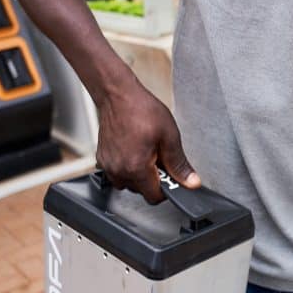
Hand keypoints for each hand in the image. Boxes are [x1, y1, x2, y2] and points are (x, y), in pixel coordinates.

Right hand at [95, 80, 199, 203]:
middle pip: (141, 191)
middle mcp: (119, 170)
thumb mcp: (169, 136)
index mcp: (136, 167)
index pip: (154, 197)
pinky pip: (118, 173)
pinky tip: (134, 150)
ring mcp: (108, 165)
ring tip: (146, 153)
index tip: (171, 177)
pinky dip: (127, 167)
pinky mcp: (102, 159)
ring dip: (139, 175)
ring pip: (129, 183)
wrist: (117, 95)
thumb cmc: (140, 109)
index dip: (166, 189)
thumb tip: (190, 181)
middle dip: (153, 179)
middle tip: (159, 158)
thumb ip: (179, 164)